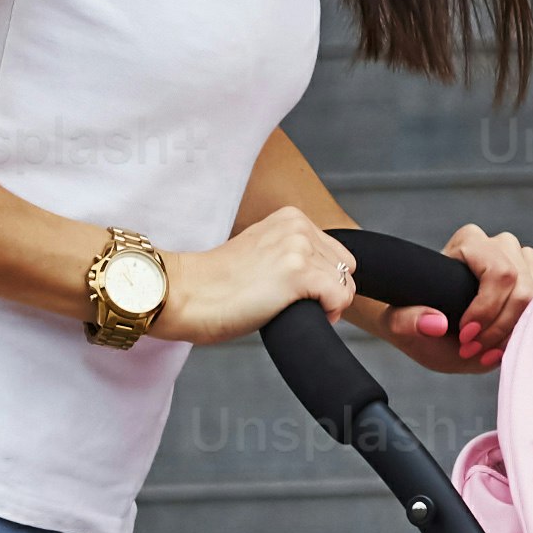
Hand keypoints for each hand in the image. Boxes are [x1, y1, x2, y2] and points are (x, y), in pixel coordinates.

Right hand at [151, 204, 360, 345]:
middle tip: (296, 304)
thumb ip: (292, 252)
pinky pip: (340, 298)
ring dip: (326, 305)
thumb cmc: (218, 285)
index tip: (297, 292)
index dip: (323, 278)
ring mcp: (299, 247)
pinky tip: (300, 314)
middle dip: (329, 290)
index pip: (336, 252)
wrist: (186, 294)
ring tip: (293, 309)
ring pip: (345, 285)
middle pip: (346, 268)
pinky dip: (328, 314)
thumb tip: (325, 277)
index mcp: (290, 217)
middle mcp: (297, 226)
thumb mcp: (262, 251)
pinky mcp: (299, 273)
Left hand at [379, 221, 532, 374]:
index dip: (488, 309)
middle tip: (473, 351)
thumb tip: (436, 323)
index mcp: (469, 242)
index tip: (465, 337)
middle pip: (524, 288)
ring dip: (516, 331)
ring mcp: (526, 261)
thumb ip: (407, 322)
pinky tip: (506, 343)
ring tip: (486, 351)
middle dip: (500, 327)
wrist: (432, 326)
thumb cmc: (416, 319)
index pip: (500, 273)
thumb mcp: (400, 323)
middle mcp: (502, 245)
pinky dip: (531, 328)